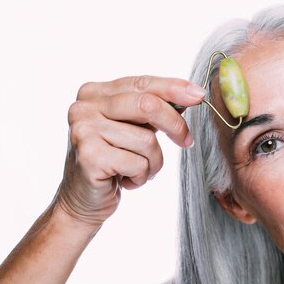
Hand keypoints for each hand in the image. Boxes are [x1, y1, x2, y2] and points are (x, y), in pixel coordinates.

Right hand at [54, 75, 204, 226]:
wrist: (83, 200)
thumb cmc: (114, 162)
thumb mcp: (133, 129)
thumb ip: (154, 108)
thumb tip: (192, 93)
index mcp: (94, 93)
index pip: (142, 83)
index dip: (174, 89)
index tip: (199, 96)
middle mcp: (84, 107)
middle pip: (147, 105)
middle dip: (175, 125)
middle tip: (186, 141)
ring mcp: (83, 130)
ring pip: (147, 140)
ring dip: (153, 162)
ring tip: (139, 170)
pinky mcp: (89, 156)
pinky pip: (138, 163)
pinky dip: (141, 176)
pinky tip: (125, 180)